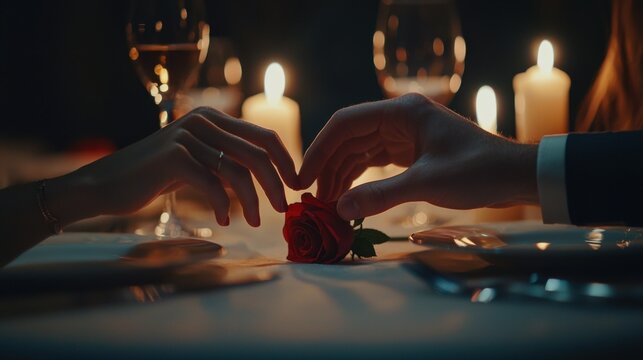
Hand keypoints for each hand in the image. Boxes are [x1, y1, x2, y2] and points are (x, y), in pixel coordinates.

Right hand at [52, 107, 298, 226]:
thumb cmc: (155, 176)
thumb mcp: (197, 161)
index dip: (285, 161)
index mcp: (213, 117)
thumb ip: (226, 160)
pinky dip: (223, 205)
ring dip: (253, 200)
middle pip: (258, 152)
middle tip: (284, 208)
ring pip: (238, 170)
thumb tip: (268, 176)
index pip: (264, 135)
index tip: (296, 185)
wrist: (106, 185)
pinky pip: (212, 184)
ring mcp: (188, 136)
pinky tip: (224, 219)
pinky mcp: (174, 156)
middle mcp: (203, 120)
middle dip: (276, 183)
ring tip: (256, 221)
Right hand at [298, 93, 537, 220]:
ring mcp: (404, 133)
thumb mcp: (427, 183)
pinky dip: (361, 178)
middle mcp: (399, 117)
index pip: (346, 123)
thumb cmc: (478, 172)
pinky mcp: (411, 151)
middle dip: (329, 166)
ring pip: (360, 151)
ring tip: (328, 203)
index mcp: (401, 112)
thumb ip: (381, 195)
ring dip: (343, 175)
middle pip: (349, 137)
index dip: (320, 149)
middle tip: (313, 198)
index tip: (303, 177)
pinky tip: (349, 196)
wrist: (515, 176)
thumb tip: (339, 210)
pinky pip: (375, 162)